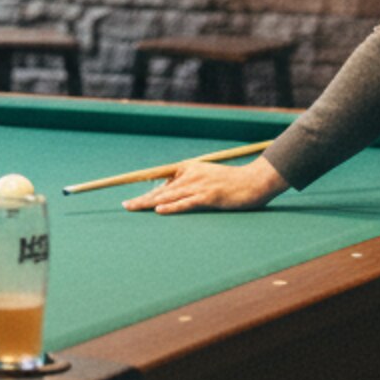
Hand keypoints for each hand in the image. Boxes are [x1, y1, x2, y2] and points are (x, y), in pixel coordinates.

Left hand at [124, 155, 288, 213]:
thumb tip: (168, 196)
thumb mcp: (205, 177)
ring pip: (169, 196)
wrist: (254, 181)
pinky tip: (159, 210)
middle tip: (125, 206)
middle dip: (142, 198)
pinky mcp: (208, 197)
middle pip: (160, 189)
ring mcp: (199, 186)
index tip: (130, 197)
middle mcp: (190, 175)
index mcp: (188, 169)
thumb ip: (187, 184)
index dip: (144, 188)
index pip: (160, 179)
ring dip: (149, 203)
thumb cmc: (230, 182)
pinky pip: (186, 203)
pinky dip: (172, 207)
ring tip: (134, 207)